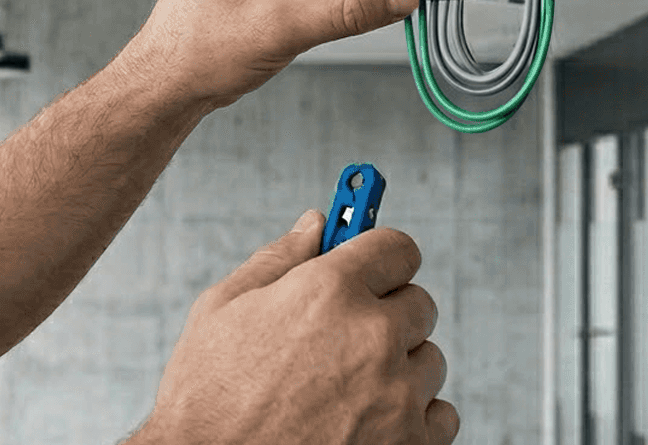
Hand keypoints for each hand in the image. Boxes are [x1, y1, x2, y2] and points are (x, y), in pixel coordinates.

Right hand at [138, 211, 456, 444]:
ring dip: (398, 367)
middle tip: (343, 337)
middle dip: (386, 312)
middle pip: (419, 303)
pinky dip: (413, 416)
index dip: (380, 258)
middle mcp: (372, 337)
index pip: (398, 248)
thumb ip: (279, 258)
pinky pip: (440, 414)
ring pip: (429, 361)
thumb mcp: (223, 308)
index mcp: (329, 290)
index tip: (371, 269)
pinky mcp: (409, 444)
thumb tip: (316, 224)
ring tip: (345, 387)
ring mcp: (396, 396)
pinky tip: (368, 419)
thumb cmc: (206, 395)